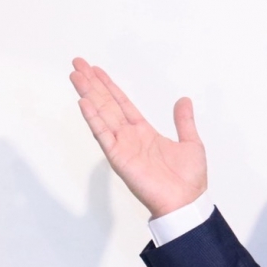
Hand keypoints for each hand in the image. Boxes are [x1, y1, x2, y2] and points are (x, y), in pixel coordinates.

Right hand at [69, 58, 205, 218]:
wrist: (186, 202)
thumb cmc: (188, 179)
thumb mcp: (190, 142)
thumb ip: (183, 121)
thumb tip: (184, 100)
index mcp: (144, 132)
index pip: (122, 103)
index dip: (109, 86)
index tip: (96, 70)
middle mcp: (129, 137)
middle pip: (106, 104)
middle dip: (92, 84)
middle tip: (77, 64)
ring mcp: (122, 146)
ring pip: (101, 114)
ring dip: (88, 94)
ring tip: (76, 76)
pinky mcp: (119, 158)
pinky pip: (103, 134)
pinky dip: (93, 118)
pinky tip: (84, 102)